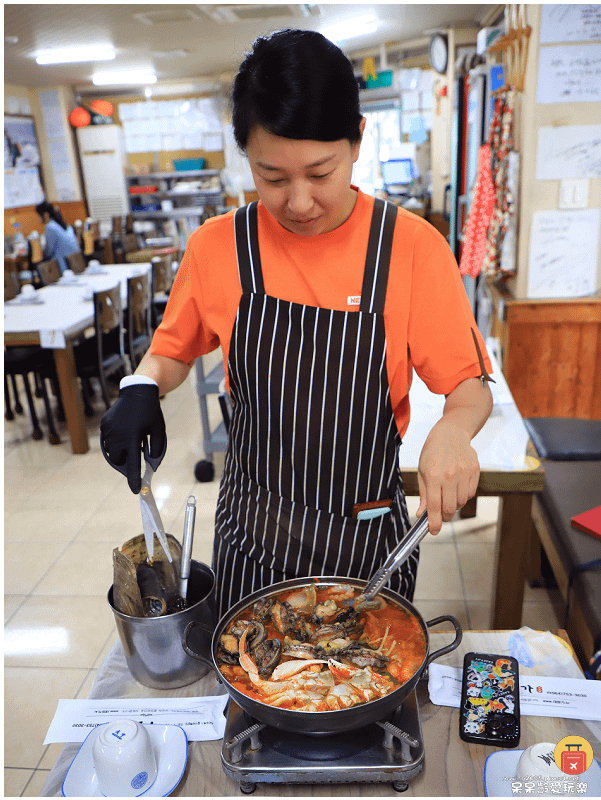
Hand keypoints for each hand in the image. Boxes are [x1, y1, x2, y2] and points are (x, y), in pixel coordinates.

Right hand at [100, 384, 165, 493]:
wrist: (138, 391)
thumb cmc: (151, 412)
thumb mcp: (158, 430)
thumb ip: (156, 449)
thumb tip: (151, 464)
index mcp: (133, 437)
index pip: (132, 465)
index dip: (134, 479)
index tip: (136, 490)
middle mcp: (119, 435)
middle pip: (119, 461)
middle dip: (126, 462)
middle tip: (134, 455)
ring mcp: (109, 430)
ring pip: (111, 451)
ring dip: (120, 452)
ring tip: (130, 440)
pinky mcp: (105, 424)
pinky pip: (108, 440)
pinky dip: (115, 441)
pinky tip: (124, 431)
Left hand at [416, 420, 479, 534]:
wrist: (451, 433)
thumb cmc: (433, 451)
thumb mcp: (422, 470)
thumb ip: (424, 493)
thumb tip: (422, 513)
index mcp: (432, 475)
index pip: (434, 506)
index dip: (434, 522)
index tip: (433, 531)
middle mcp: (449, 475)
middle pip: (449, 508)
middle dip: (444, 516)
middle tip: (440, 514)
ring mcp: (464, 473)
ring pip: (461, 503)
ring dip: (454, 505)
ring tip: (448, 496)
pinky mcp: (475, 471)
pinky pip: (470, 494)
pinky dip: (464, 496)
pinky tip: (457, 488)